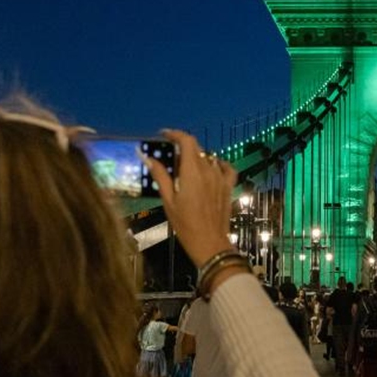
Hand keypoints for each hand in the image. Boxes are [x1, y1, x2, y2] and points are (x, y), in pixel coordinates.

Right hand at [143, 130, 236, 266]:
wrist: (209, 242)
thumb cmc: (185, 224)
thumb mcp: (168, 200)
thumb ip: (160, 176)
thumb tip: (148, 157)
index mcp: (192, 172)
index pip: (186, 141)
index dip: (175, 134)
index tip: (164, 135)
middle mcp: (208, 170)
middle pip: (196, 149)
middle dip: (182, 147)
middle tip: (169, 156)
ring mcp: (220, 178)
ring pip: (209, 158)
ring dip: (197, 157)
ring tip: (185, 168)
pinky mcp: (228, 187)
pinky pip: (226, 168)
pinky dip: (218, 164)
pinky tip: (212, 167)